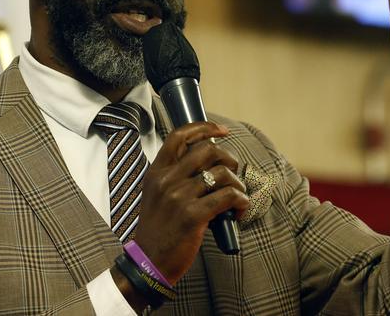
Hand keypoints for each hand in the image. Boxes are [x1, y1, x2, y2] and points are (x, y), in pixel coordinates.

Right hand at [132, 122, 248, 283]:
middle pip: (207, 150)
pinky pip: (228, 197)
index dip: (204, 127)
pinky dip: (241, 201)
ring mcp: (179, 197)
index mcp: (156, 172)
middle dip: (229, 158)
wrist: (148, 262)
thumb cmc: (157, 230)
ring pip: (222, 174)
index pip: (179, 136)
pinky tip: (239, 210)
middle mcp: (167, 180)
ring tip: (237, 197)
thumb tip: (207, 162)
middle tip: (233, 172)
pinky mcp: (193, 216)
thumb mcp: (156, 195)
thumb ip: (174, 176)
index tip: (222, 131)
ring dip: (238, 184)